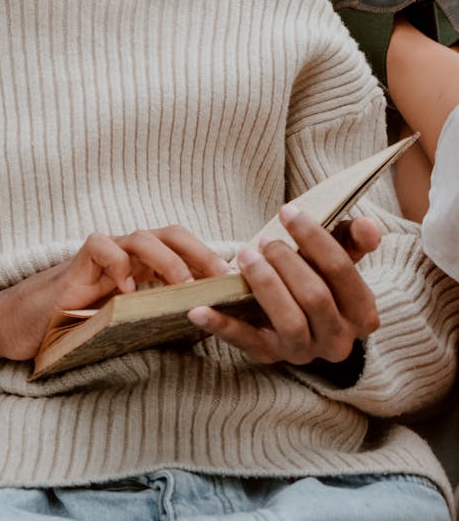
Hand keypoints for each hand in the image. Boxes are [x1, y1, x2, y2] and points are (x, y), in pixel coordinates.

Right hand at [0, 225, 230, 362]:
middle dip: (200, 252)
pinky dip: (119, 265)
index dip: (211, 260)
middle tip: (221, 278)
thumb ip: (157, 316)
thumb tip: (206, 324)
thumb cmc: (77, 326)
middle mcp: (128, 253)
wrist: (25, 325)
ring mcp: (104, 253)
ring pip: (142, 236)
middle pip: (171, 233)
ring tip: (181, 285)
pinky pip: (102, 247)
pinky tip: (128, 290)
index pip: (185, 250)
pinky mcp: (79, 260)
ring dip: (167, 259)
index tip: (237, 282)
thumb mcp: (126, 323)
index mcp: (144, 266)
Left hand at [187, 206, 380, 366]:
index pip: (344, 273)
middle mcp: (338, 341)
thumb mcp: (338, 258)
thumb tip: (369, 225)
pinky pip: (244, 342)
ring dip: (265, 285)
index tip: (287, 211)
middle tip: (265, 240)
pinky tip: (198, 308)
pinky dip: (220, 325)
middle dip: (288, 263)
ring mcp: (302, 352)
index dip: (316, 239)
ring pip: (290, 323)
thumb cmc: (318, 276)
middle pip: (316, 298)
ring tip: (246, 256)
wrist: (298, 316)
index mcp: (363, 315)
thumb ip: (353, 239)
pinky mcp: (268, 355)